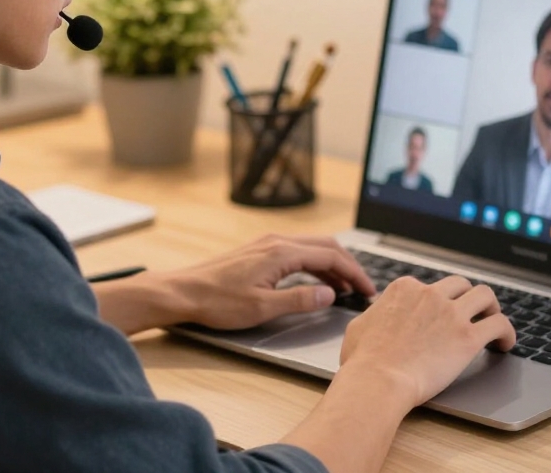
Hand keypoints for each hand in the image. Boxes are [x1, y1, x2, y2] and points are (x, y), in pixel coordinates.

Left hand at [166, 234, 376, 330]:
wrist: (182, 292)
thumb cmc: (217, 302)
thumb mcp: (262, 308)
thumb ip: (299, 301)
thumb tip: (329, 296)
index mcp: (281, 252)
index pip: (331, 256)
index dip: (354, 273)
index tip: (368, 290)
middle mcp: (276, 241)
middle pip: (325, 245)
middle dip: (349, 265)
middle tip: (363, 288)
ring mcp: (266, 243)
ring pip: (312, 247)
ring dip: (332, 264)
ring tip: (346, 288)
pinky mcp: (259, 250)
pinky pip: (297, 251)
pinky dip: (315, 264)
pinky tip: (316, 282)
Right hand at [339, 274, 514, 407]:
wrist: (378, 380)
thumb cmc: (364, 361)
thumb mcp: (360, 326)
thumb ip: (375, 315)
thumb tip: (377, 314)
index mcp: (405, 289)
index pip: (430, 286)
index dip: (438, 301)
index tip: (440, 315)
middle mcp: (430, 294)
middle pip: (460, 285)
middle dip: (467, 298)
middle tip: (471, 314)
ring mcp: (451, 313)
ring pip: (486, 295)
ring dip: (491, 307)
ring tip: (493, 322)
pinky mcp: (468, 336)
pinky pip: (500, 324)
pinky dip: (506, 332)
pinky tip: (505, 344)